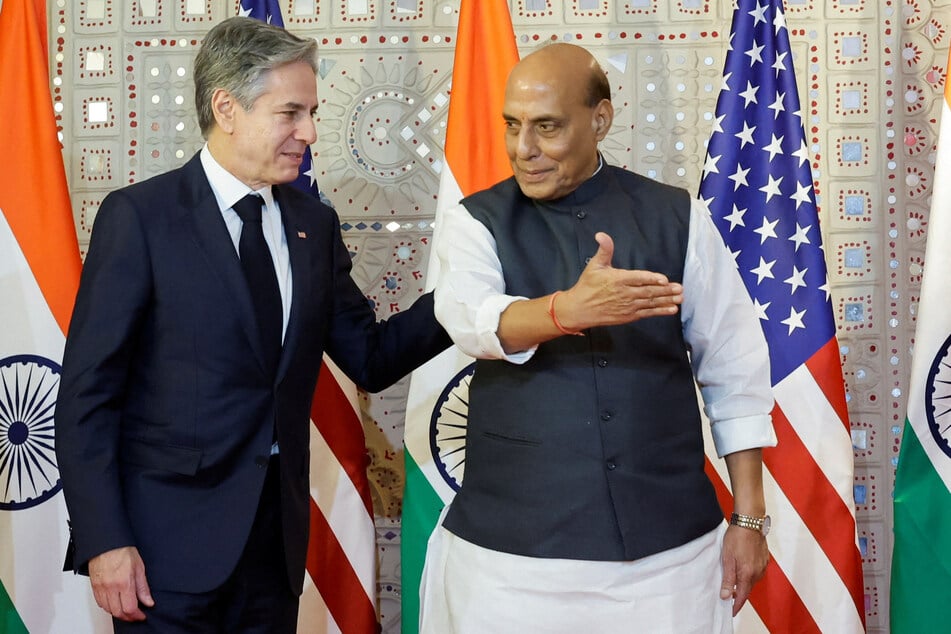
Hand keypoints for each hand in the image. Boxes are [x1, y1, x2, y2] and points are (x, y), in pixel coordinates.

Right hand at [88, 546, 153, 621]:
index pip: (130, 608)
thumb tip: (148, 601)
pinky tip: (115, 604)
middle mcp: (111, 587)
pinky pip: (100, 603)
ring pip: (108, 610)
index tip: (142, 615)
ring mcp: (101, 588)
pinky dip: (108, 607)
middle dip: (128, 617)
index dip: (137, 615)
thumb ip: (143, 587)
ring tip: (127, 610)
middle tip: (135, 615)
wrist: (106, 543)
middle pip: (118, 612)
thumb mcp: (139, 567)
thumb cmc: (122, 551)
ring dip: (118, 613)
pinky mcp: (94, 587)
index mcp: (124, 582)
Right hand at [557, 232, 683, 330]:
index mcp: (618, 279)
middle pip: (648, 291)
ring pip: (650, 302)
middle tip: (679, 288)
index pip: (638, 278)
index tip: (664, 279)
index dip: (651, 279)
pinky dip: (660, 311)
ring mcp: (628, 306)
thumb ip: (604, 250)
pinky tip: (671, 309)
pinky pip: (647, 313)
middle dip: (666, 290)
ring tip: (679, 298)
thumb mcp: (594, 265)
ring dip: (666, 300)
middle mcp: (625, 294)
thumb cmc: (588, 286)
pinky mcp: (629, 316)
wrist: (580, 309)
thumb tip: (601, 235)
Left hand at [720, 525, 768, 615]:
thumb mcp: (727, 558)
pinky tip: (742, 568)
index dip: (736, 606)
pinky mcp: (765, 559)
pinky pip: (757, 571)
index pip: (742, 596)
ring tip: (733, 580)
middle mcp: (758, 572)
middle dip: (739, 594)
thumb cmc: (736, 537)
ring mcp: (763, 565)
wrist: (749, 521)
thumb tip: (726, 596)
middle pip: (747, 589)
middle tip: (728, 596)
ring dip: (744, 582)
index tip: (731, 612)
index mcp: (748, 573)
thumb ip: (728, 579)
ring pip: (752, 580)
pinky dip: (749, 573)